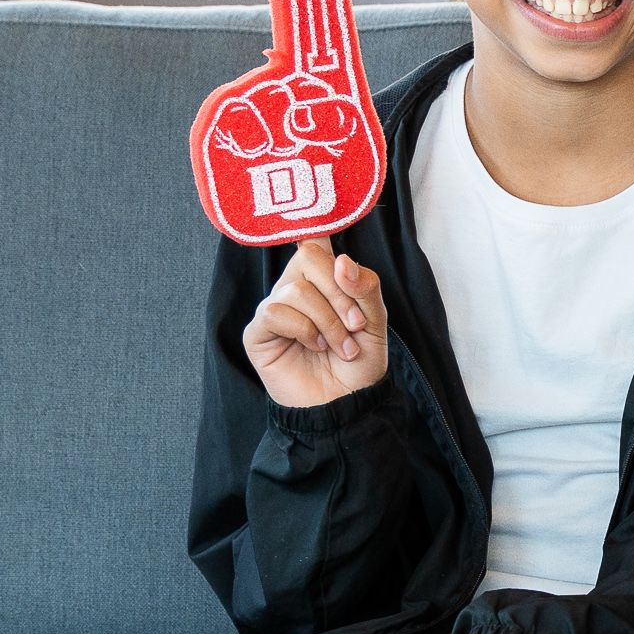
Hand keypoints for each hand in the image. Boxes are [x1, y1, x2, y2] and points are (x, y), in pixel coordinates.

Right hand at [244, 238, 387, 407]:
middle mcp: (296, 288)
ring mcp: (275, 308)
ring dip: (328, 321)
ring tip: (342, 347)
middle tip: (356, 324)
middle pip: (308, 257)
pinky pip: (276, 312)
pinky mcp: (258, 331)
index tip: (323, 228)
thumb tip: (342, 261)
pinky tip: (314, 347)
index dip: (317, 227)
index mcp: (324, 280)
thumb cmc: (359, 365)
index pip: (315, 240)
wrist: (347, 406)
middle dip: (340, 293)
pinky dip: (304, 330)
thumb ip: (366, 288)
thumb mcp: (376, 324)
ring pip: (297, 289)